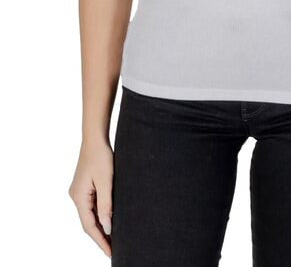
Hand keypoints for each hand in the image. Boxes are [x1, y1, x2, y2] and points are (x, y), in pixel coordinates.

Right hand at [68, 139, 113, 257]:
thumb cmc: (100, 156)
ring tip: (114, 238)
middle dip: (101, 236)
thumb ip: (106, 206)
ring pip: (90, 214)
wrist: (95, 137)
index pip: (89, 226)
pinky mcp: (85, 186)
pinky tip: (109, 219)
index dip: (100, 240)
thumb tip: (108, 228)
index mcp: (78, 197)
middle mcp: (76, 196)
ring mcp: (79, 191)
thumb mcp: (106, 182)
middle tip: (114, 249)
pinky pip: (91, 205)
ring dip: (101, 226)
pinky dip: (100, 214)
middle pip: (88, 222)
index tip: (110, 252)